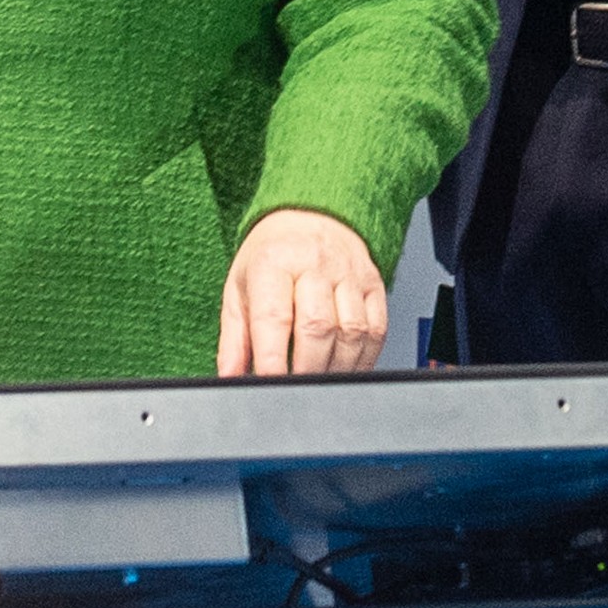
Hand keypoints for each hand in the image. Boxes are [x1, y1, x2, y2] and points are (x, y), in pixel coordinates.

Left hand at [219, 207, 389, 376]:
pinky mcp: (375, 284)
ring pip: (351, 333)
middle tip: (293, 392)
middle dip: (305, 370)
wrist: (311, 215)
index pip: (274, 319)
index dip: (273, 360)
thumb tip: (231, 378)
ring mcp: (349, 273)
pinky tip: (344, 370)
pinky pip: (376, 331)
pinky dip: (362, 360)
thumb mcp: (239, 288)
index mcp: (273, 261)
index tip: (270, 389)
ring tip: (317, 383)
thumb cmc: (271, 257)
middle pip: (317, 328)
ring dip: (335, 369)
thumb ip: (234, 338)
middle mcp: (315, 263)